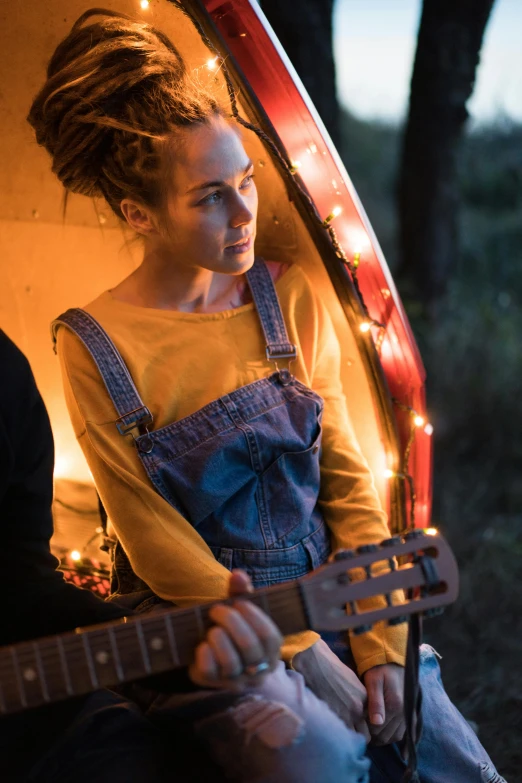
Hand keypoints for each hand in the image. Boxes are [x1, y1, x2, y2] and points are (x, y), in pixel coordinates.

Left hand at [189, 570, 282, 689]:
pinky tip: (202, 644)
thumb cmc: (231, 628)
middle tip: (216, 609)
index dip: (254, 617)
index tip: (239, 603)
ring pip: (230, 662)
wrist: (209, 655)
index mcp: (270, 652)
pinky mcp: (212, 683)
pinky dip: (204, 653)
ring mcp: (235, 680)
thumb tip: (238, 574)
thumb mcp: (239, 611)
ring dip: (218, 638)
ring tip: (212, 629)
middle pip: (250, 646)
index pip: (270, 636)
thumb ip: (240, 593)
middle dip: (231, 622)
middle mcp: (256, 671)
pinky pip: (209, 670)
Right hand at [292, 639, 369, 741]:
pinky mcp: (331, 717)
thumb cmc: (332, 669)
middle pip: (365, 736)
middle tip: (349, 733)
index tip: (357, 728)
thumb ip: (359, 700)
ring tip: (338, 734)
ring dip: (346, 738)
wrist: (315, 662)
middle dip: (357, 736)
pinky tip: (329, 729)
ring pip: (351, 738)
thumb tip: (359, 713)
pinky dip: (334, 735)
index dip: (364, 727)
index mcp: (366, 700)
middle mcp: (358, 710)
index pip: (372, 725)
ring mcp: (345, 715)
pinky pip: (337, 734)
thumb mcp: (353, 683)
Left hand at [363, 663, 404, 744]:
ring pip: (393, 738)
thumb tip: (376, 723)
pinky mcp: (410, 716)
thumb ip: (375, 702)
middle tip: (363, 727)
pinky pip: (401, 734)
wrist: (393, 662)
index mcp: (394, 705)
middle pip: (385, 736)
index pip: (377, 730)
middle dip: (373, 736)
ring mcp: (408, 716)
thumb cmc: (379, 670)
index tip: (358, 723)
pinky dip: (391, 736)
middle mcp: (404, 713)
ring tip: (371, 729)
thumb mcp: (374, 681)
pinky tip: (383, 730)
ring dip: (382, 737)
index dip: (366, 730)